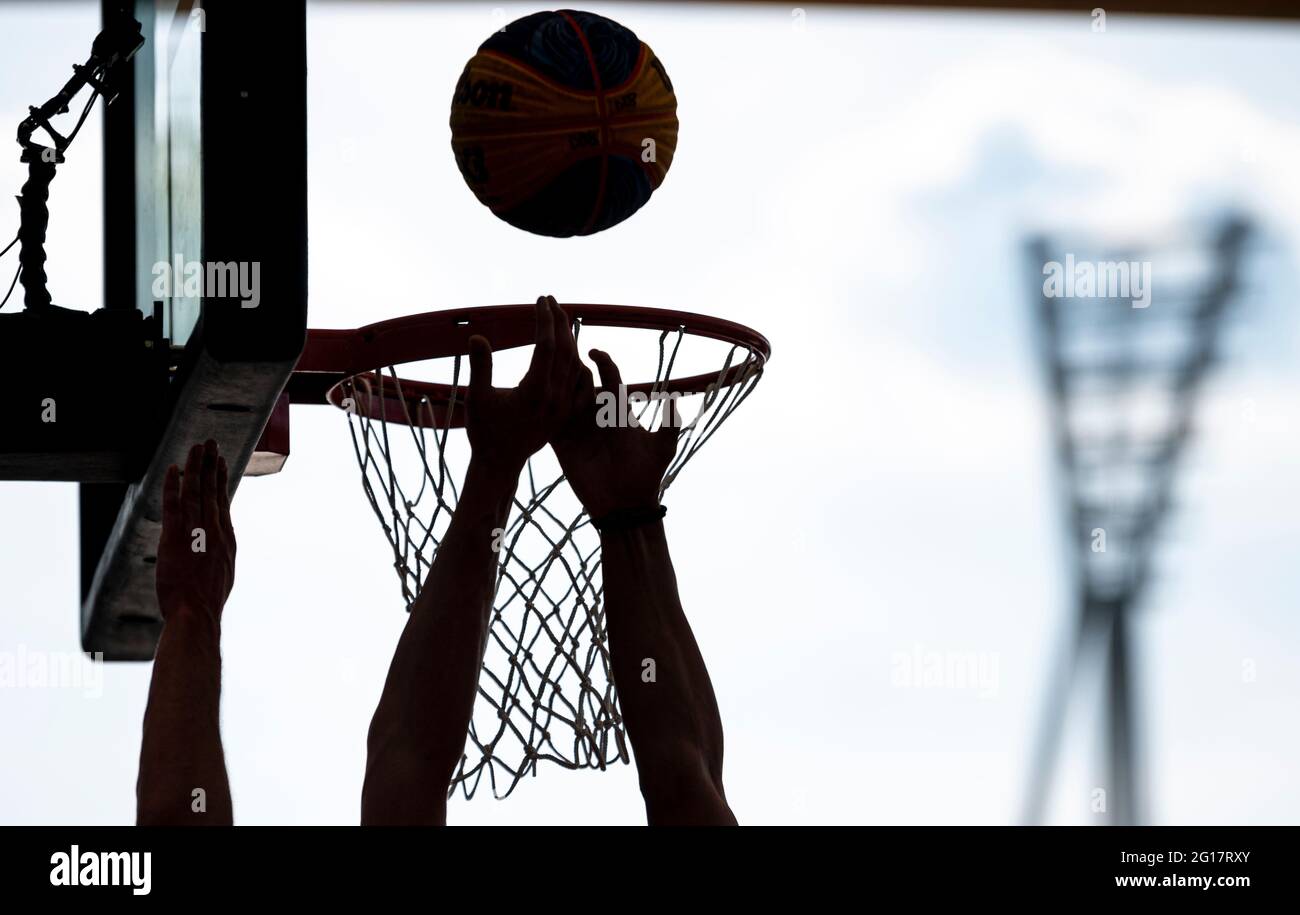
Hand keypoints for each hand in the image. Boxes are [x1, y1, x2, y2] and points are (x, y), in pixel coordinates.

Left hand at [156, 440, 236, 622]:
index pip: (223, 502)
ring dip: (196, 467)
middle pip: (212, 491)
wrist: (197, 613)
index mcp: (226, 540)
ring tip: (197, 448)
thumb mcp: (223, 575)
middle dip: (211, 466)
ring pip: (196, 492)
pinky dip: (174, 486)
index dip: (221, 481)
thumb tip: (219, 549)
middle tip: (210, 444)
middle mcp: (214, 531)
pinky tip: (175, 469)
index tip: (220, 464)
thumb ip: (219, 556)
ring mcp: (196, 533)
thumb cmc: (207, 602)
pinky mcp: (176, 538)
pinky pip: (174, 506)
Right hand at [465, 295, 584, 474]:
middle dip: (559, 322)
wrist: (500, 464)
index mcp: (534, 392)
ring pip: (574, 364)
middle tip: (550, 300)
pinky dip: (576, 361)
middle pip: (566, 351)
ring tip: (559, 317)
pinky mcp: (566, 413)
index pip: (546, 346)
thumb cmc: (484, 432)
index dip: (544, 320)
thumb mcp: (477, 399)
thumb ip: (480, 367)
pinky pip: (579, 381)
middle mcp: (555, 399)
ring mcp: (563, 407)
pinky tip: (571, 348)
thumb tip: (477, 336)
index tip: (540, 299)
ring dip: (569, 338)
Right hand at [551, 349, 679, 520]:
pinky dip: (544, 410)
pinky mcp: (561, 444)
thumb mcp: (662, 448)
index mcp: (618, 410)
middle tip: (566, 358)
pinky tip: (539, 400)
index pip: (609, 378)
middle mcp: (596, 415)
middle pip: (582, 382)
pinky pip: (549, 422)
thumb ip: (669, 424)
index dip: (603, 362)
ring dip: (558, 385)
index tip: (594, 350)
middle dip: (575, 368)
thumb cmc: (645, 476)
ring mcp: (577, 429)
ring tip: (552, 376)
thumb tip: (674, 398)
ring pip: (563, 398)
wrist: (624, 506)